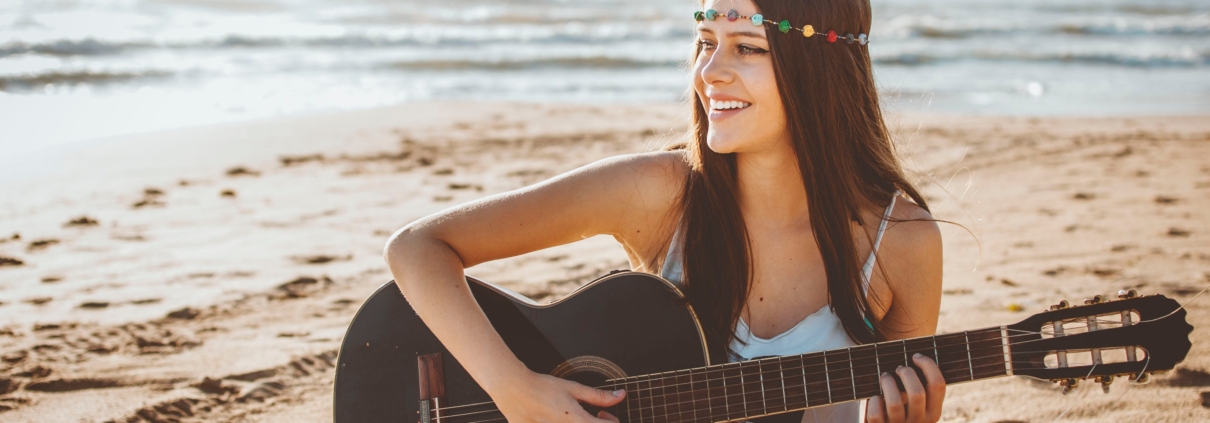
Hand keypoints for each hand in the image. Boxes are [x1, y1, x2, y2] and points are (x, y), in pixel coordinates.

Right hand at [490, 371, 625, 421]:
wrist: (514, 390)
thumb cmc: (542, 388)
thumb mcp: (573, 388)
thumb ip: (599, 396)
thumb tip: (621, 395)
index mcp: (579, 421)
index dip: (610, 421)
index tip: (602, 414)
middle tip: (589, 415)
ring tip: (569, 416)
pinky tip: (555, 419)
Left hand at [866, 353, 945, 422]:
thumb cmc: (901, 410)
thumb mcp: (916, 404)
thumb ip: (919, 387)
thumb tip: (916, 357)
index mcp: (933, 413)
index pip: (938, 385)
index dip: (928, 365)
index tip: (916, 356)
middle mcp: (919, 422)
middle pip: (917, 392)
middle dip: (906, 373)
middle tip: (899, 368)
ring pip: (895, 402)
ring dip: (888, 383)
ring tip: (885, 377)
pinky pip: (876, 414)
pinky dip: (873, 401)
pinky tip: (874, 398)